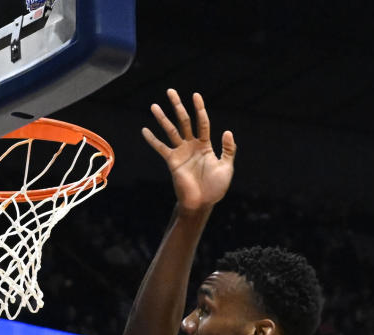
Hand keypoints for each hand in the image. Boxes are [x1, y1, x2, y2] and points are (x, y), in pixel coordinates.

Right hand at [142, 89, 235, 211]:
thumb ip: (228, 150)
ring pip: (171, 131)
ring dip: (163, 118)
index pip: (202, 122)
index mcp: (205, 145)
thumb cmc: (215, 188)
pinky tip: (145, 130)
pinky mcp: (172, 161)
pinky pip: (161, 148)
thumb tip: (227, 131)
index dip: (199, 109)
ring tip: (154, 106)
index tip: (196, 95)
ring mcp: (181, 153)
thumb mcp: (226, 168)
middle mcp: (191, 146)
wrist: (201, 204)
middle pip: (184, 121)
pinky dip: (153, 140)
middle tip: (171, 91)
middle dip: (178, 106)